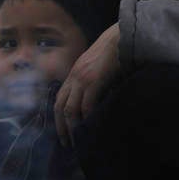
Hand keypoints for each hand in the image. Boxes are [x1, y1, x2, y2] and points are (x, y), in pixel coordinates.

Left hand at [55, 24, 122, 146]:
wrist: (120, 36)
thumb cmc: (112, 51)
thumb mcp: (95, 67)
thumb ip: (90, 81)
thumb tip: (92, 102)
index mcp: (73, 74)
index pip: (58, 100)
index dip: (58, 118)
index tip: (62, 133)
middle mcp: (74, 77)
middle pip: (59, 107)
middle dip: (61, 127)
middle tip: (67, 143)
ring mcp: (82, 79)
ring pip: (70, 109)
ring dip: (72, 127)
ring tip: (77, 140)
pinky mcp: (94, 80)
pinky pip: (86, 103)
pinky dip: (87, 116)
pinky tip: (90, 125)